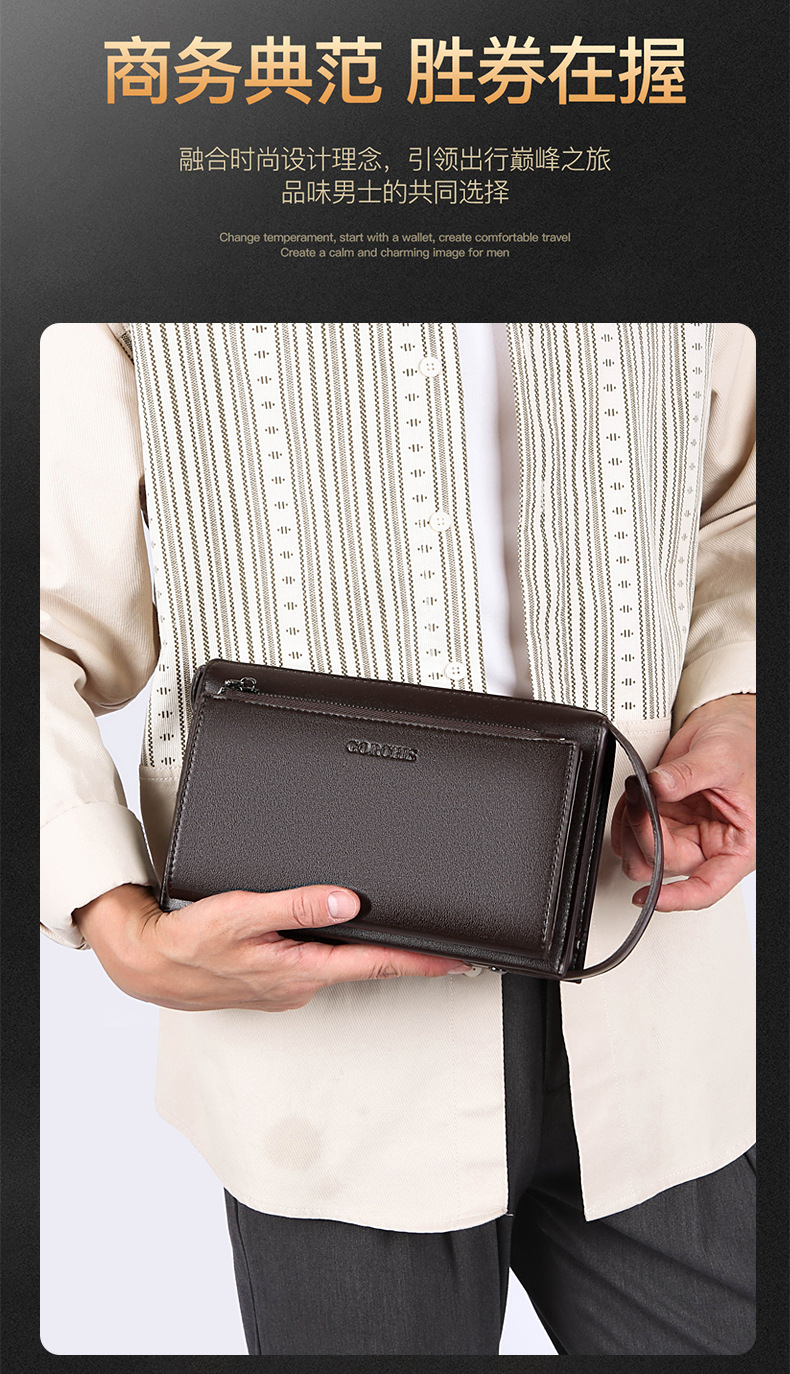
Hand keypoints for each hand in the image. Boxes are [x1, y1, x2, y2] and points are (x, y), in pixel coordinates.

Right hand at [73, 883, 470, 1011]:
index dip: (421, 962)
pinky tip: (339, 937)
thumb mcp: (243, 915)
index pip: (375, 966)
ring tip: (403, 939)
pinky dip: (335, 952)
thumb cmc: (188, 942)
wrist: (147, 964)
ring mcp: (286, 985)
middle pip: (365, 967)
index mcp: (300, 970)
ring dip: (369, 954)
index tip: (459, 960)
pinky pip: (315, 964)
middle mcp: (298, 984)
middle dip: (405, 958)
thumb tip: (347, 902)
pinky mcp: (271, 980)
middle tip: (446, 948)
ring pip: (339, 965)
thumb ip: (297, 906)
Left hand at [611, 694, 754, 911]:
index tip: (650, 896)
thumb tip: (656, 786)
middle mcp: (709, 844)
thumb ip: (686, 775)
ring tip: (635, 795)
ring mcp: (684, 831)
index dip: (678, 898)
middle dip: (645, 836)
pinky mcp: (665, 816)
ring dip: (630, 829)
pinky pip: (634, 831)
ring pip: (644, 852)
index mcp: (736, 845)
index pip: (706, 887)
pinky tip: (630, 799)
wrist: (733, 724)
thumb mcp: (721, 759)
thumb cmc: (746, 746)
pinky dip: (625, 817)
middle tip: (638, 802)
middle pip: (664, 864)